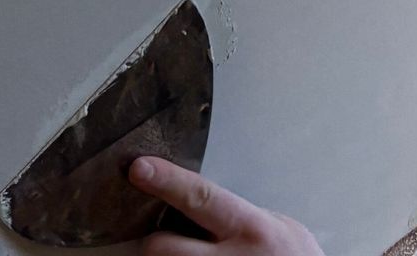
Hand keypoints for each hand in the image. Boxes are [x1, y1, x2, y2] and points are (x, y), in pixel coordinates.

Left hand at [132, 155, 325, 254]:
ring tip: (168, 250)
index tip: (138, 168)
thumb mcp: (277, 226)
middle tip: (143, 235)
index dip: (167, 182)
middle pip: (163, 248)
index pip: (200, 198)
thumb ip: (238, 215)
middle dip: (147, 241)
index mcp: (250, 229)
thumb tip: (197, 201)